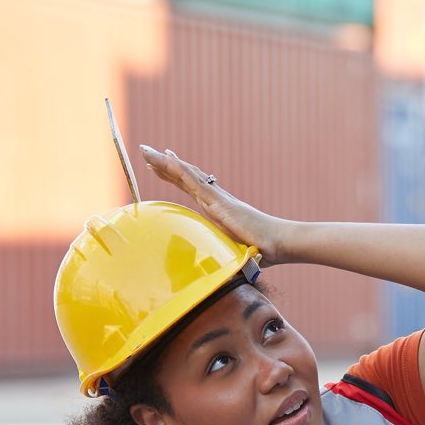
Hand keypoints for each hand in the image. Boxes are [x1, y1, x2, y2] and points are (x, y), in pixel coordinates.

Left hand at [137, 144, 293, 264]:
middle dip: (163, 164)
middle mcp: (215, 199)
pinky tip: (166, 158)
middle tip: (145, 151)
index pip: (190, 188)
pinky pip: (195, 182)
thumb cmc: (263, 251)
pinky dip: (179, 170)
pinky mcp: (219, 202)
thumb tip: (216, 273)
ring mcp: (216, 199)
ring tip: (146, 151)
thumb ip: (222, 256)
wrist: (279, 244)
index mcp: (217, 209)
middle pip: (184, 177)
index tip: (159, 166)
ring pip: (185, 175)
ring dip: (164, 162)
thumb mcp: (233, 253)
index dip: (174, 175)